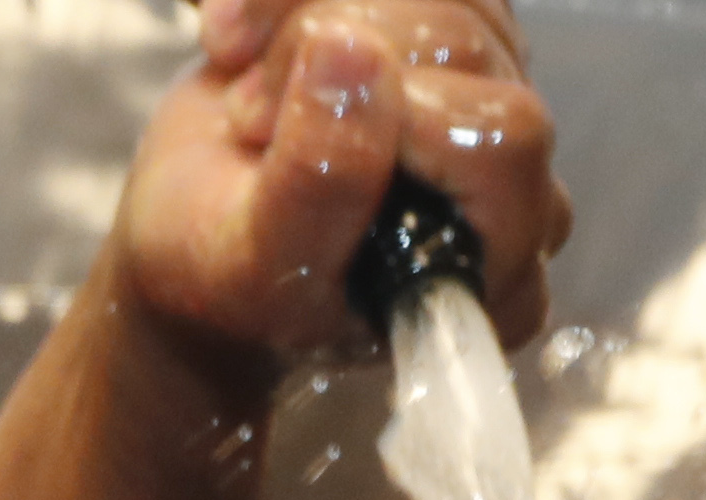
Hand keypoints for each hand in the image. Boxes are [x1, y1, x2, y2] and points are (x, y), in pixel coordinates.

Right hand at [122, 0, 565, 358]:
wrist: (190, 222)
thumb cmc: (226, 267)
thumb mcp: (250, 263)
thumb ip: (318, 182)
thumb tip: (353, 51)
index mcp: (495, 268)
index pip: (503, 141)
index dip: (402, 115)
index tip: (291, 138)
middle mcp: (515, 180)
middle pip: (465, 46)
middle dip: (336, 62)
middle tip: (253, 121)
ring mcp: (485, 92)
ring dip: (310, 15)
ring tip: (248, 86)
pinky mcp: (446, 31)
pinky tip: (252, 40)